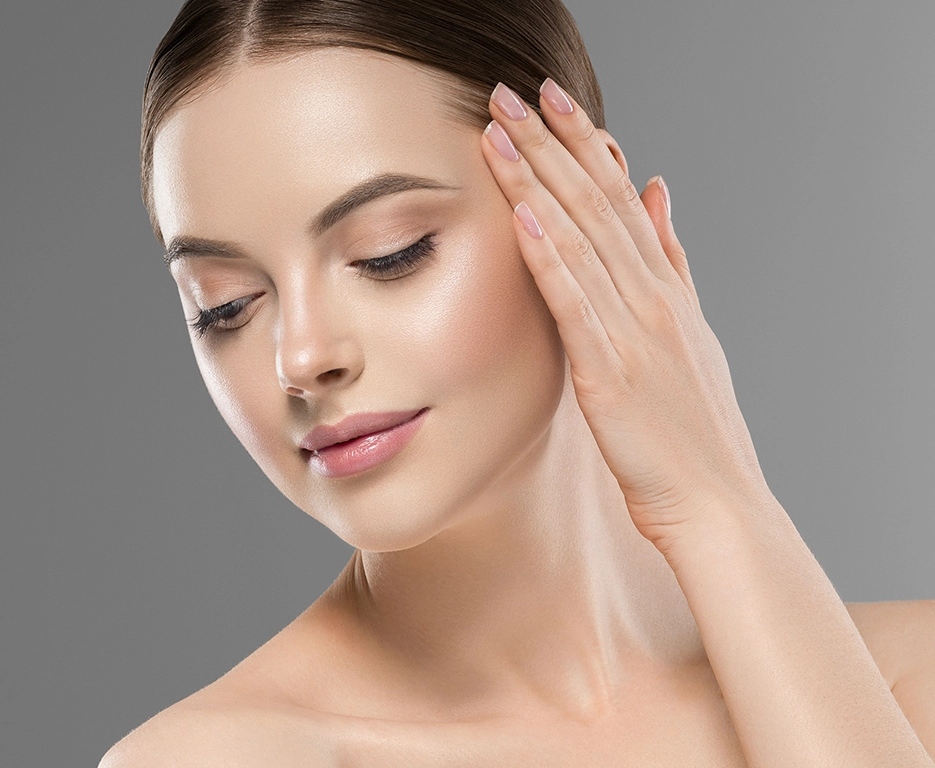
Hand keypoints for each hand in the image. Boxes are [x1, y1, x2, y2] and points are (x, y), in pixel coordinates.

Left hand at [480, 79, 774, 553]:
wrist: (718, 504)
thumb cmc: (696, 432)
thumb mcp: (692, 334)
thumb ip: (672, 262)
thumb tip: (658, 192)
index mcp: (667, 291)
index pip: (621, 201)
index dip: (586, 146)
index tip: (554, 101)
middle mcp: (653, 299)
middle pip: (597, 205)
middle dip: (552, 144)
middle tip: (511, 92)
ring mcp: (635, 333)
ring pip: (582, 242)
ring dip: (539, 184)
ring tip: (500, 132)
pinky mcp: (612, 373)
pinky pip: (577, 306)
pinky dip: (550, 260)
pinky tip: (523, 218)